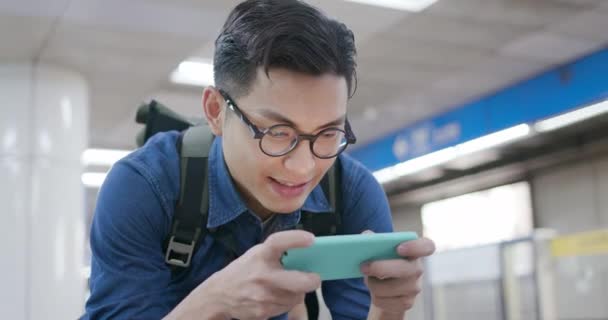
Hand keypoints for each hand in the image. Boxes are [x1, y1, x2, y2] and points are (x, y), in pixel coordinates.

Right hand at [166, 230, 320, 319]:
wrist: (219, 295)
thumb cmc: (243, 271)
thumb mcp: (255, 255)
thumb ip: (276, 253)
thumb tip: (305, 254)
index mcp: (260, 255)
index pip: (278, 243)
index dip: (296, 239)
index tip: (311, 239)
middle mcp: (262, 275)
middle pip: (300, 282)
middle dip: (313, 280)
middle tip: (314, 277)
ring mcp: (263, 296)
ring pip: (297, 296)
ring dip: (298, 292)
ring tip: (288, 285)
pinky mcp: (264, 311)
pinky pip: (288, 306)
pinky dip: (288, 301)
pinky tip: (278, 295)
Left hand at [360, 231, 434, 317]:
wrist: (383, 287)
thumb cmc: (381, 261)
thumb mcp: (378, 248)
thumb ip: (373, 239)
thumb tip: (366, 237)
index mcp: (415, 251)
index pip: (426, 247)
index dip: (415, 247)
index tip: (399, 248)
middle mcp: (418, 269)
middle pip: (404, 269)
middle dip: (381, 268)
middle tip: (363, 266)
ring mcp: (414, 288)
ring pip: (390, 288)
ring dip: (373, 284)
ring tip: (370, 279)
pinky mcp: (406, 303)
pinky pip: (385, 301)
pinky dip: (375, 297)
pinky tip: (376, 292)